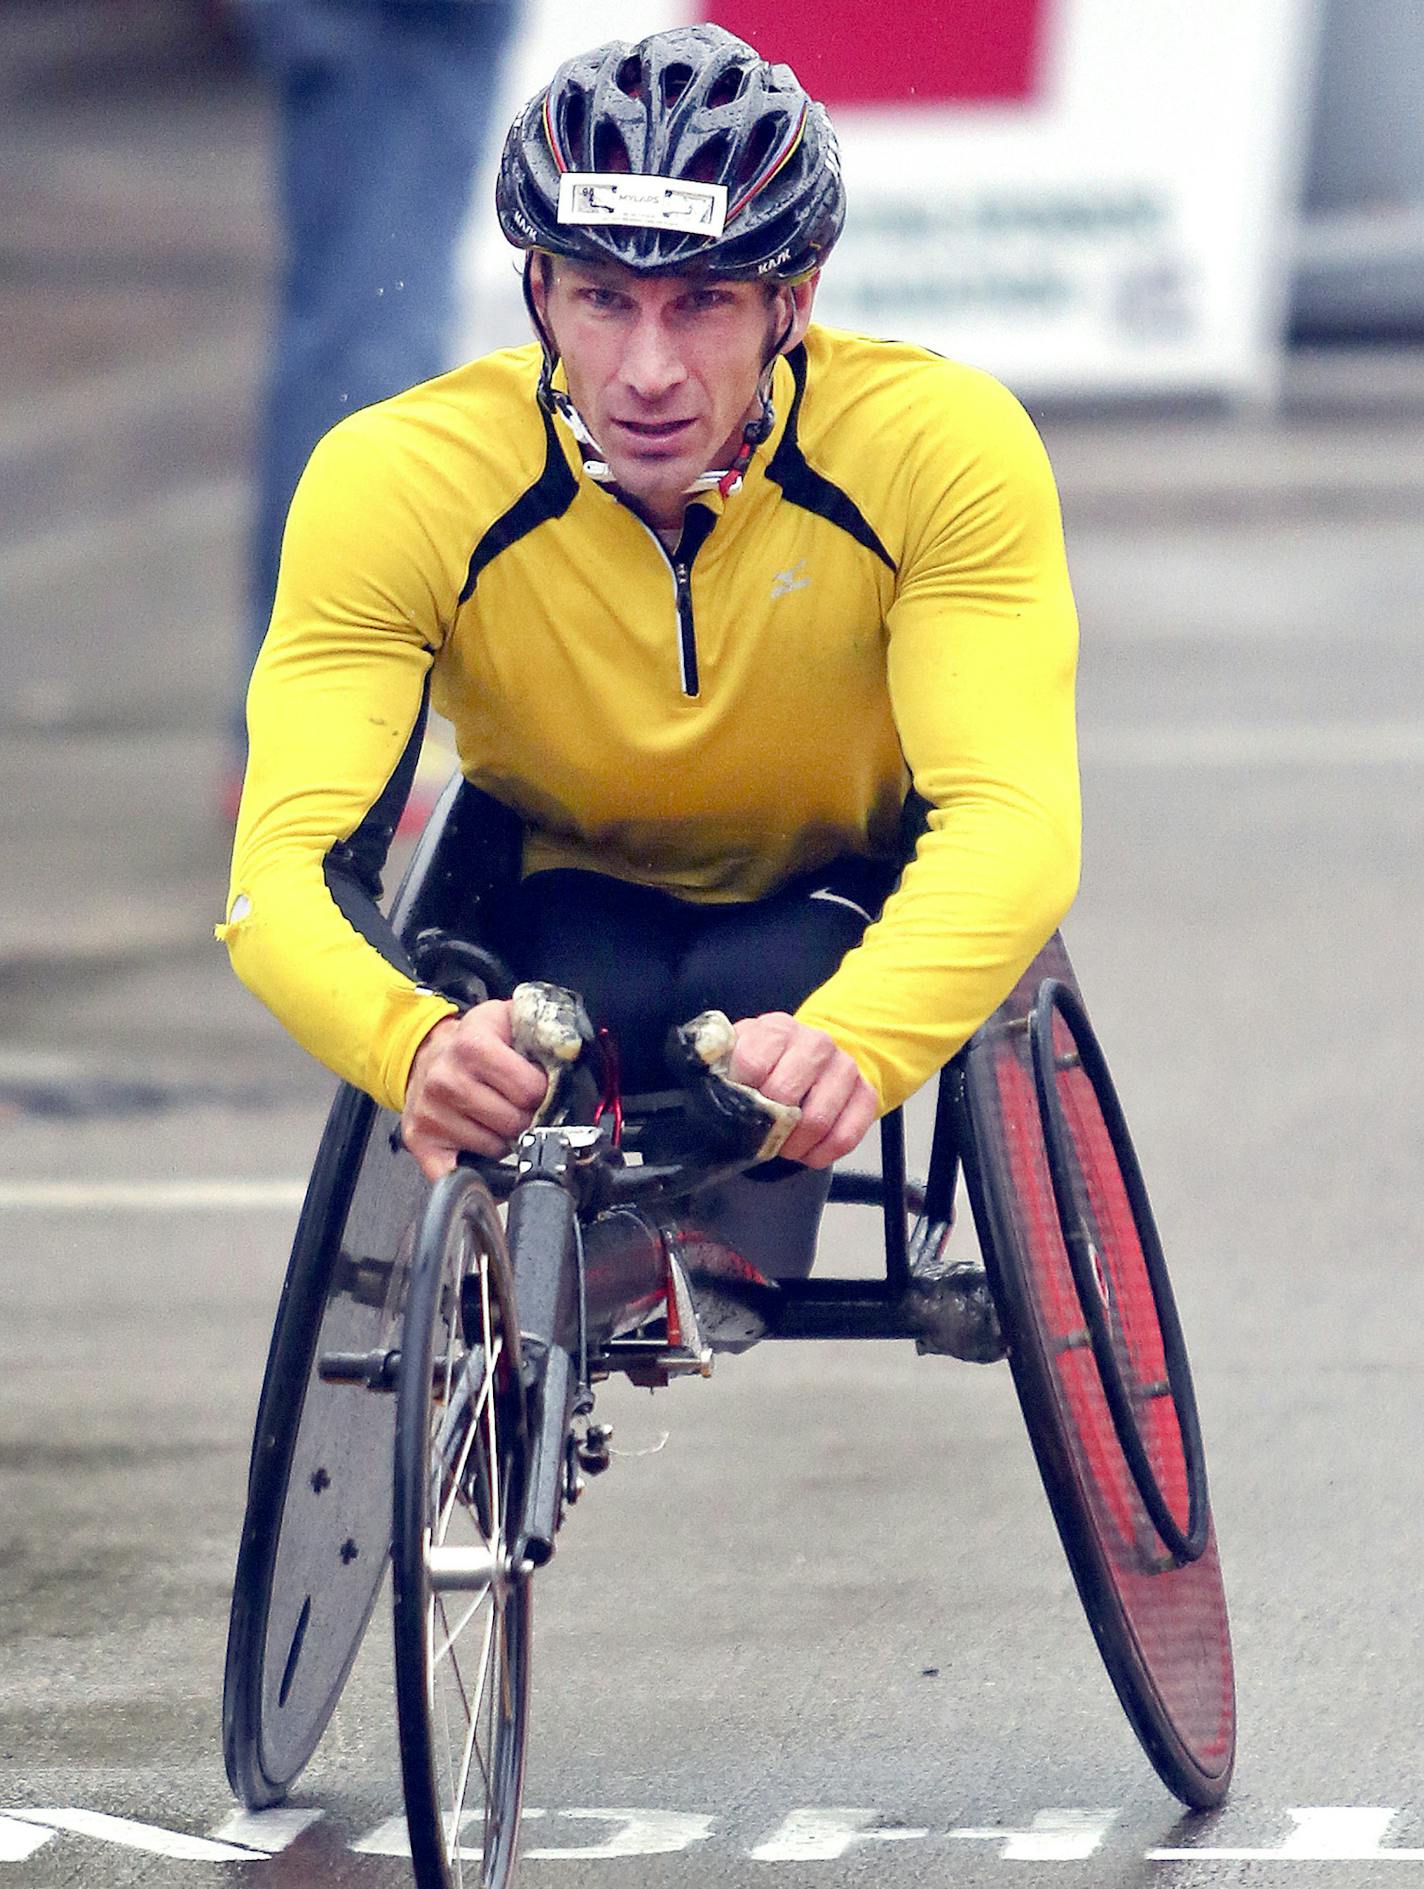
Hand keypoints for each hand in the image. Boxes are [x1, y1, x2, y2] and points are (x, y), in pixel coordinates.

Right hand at [401, 999, 548, 1180]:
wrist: (425, 1054)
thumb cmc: (473, 1042)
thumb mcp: (507, 1019)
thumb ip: (543, 1033)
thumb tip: (571, 1054)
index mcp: (472, 1046)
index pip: (531, 1090)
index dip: (543, 1091)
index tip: (536, 1086)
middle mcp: (446, 1081)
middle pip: (516, 1123)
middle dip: (526, 1116)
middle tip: (517, 1103)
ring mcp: (431, 1114)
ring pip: (497, 1149)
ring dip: (504, 1138)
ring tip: (494, 1116)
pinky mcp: (421, 1141)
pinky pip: (464, 1173)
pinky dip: (479, 1170)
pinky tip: (481, 1146)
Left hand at [728, 1013, 876, 1167]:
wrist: (817, 1055)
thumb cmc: (769, 1062)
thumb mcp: (738, 1053)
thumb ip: (718, 1063)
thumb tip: (702, 1078)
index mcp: (776, 1029)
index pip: (752, 1064)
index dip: (740, 1096)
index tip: (734, 1111)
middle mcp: (816, 1043)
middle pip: (784, 1095)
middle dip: (766, 1127)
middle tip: (758, 1138)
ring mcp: (844, 1067)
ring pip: (817, 1121)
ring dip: (793, 1146)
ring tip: (782, 1148)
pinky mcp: (866, 1093)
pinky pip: (845, 1137)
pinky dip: (821, 1155)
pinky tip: (806, 1154)